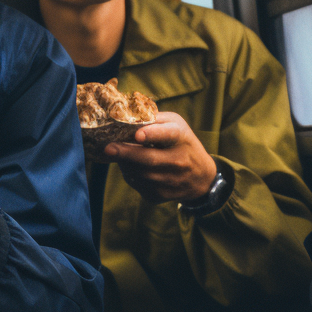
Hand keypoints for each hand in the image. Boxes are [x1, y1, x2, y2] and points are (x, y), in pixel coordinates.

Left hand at [103, 111, 217, 203]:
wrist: (203, 177)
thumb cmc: (182, 143)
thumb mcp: (175, 124)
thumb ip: (154, 118)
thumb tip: (127, 115)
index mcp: (180, 137)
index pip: (167, 135)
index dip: (152, 134)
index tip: (137, 135)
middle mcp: (179, 161)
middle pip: (149, 159)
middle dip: (126, 154)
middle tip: (108, 148)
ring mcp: (172, 181)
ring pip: (140, 174)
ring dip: (124, 163)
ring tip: (116, 153)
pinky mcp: (163, 196)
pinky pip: (139, 186)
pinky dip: (129, 175)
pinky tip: (129, 166)